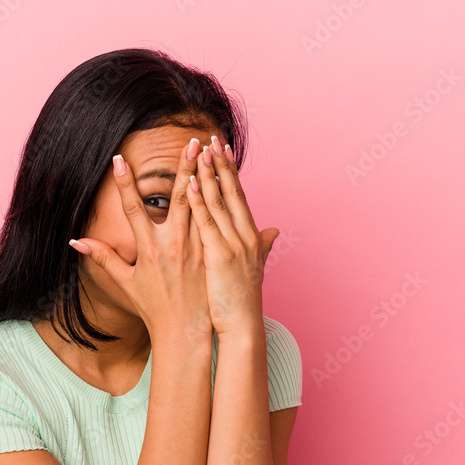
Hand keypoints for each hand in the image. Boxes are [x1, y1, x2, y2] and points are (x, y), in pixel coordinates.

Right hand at [70, 138, 212, 343]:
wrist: (184, 332)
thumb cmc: (154, 308)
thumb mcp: (125, 282)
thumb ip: (103, 258)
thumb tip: (75, 242)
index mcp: (149, 249)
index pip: (134, 209)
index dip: (125, 184)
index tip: (119, 159)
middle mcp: (173, 245)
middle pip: (179, 198)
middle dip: (184, 168)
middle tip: (191, 143)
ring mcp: (196, 249)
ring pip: (203, 206)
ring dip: (208, 178)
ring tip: (214, 154)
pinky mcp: (212, 255)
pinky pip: (218, 222)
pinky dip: (221, 201)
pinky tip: (228, 182)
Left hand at [186, 136, 278, 336]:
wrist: (242, 326)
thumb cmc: (242, 301)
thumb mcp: (256, 268)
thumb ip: (264, 246)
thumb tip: (275, 231)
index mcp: (249, 236)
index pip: (238, 196)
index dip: (230, 171)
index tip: (222, 148)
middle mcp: (244, 236)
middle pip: (230, 192)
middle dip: (219, 164)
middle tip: (210, 138)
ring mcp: (232, 245)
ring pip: (217, 202)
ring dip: (206, 175)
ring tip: (196, 151)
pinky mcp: (219, 257)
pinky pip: (206, 224)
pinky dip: (198, 203)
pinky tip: (189, 185)